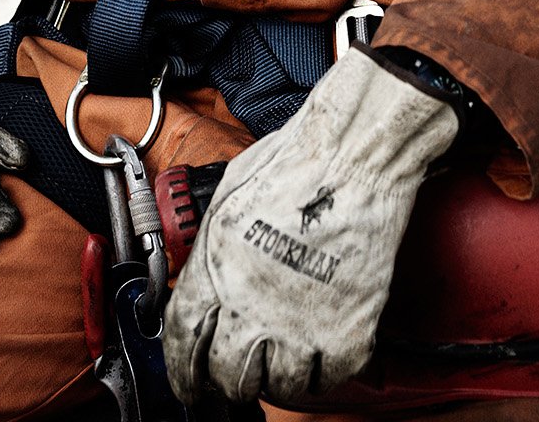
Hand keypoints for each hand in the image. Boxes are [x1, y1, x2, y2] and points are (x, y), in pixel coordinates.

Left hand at [163, 45, 460, 403]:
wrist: (355, 152)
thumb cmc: (297, 159)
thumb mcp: (227, 198)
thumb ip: (211, 250)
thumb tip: (205, 278)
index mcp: (214, 272)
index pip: (183, 345)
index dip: (184, 372)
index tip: (192, 382)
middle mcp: (250, 305)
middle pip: (227, 374)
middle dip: (229, 380)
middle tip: (241, 374)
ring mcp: (299, 320)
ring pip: (277, 385)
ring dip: (277, 379)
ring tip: (284, 363)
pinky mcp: (346, 325)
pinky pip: (330, 375)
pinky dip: (325, 372)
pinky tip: (323, 355)